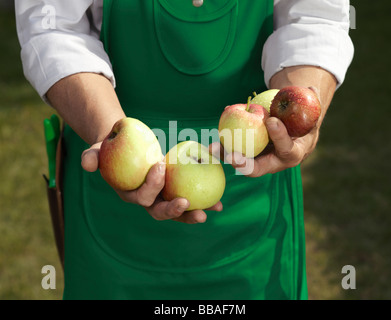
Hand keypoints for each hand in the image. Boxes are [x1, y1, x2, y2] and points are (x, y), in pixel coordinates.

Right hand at [81, 142, 221, 223]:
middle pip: (159, 211)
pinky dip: (204, 202)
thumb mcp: (99, 148)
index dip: (151, 185)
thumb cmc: (112, 147)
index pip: (140, 196)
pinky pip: (190, 200)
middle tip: (187, 201)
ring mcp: (162, 198)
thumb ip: (92, 156)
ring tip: (213, 210)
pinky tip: (220, 203)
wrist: (125, 148)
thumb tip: (88, 164)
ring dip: (194, 212)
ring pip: (178, 210)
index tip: (161, 166)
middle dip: (173, 210)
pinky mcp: (174, 193)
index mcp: (130, 193)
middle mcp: (146, 201)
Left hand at [210, 87, 320, 176]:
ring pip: (241, 164)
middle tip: (232, 156)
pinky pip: (234, 155)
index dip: (280, 137)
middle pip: (257, 169)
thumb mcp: (310, 116)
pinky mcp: (247, 159)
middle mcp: (274, 164)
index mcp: (293, 154)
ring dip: (226, 156)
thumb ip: (310, 103)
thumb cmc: (302, 125)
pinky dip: (223, 149)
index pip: (286, 149)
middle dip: (244, 164)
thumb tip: (311, 88)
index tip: (271, 121)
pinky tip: (212, 143)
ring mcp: (259, 163)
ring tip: (213, 147)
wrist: (293, 139)